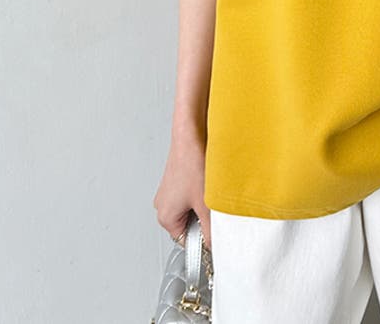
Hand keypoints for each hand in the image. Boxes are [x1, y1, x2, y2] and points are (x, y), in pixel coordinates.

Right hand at [154, 128, 212, 250]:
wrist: (190, 135)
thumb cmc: (192, 164)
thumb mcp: (206, 204)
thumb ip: (211, 229)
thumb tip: (215, 244)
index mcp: (166, 217)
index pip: (187, 241)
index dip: (203, 238)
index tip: (216, 233)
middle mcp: (163, 206)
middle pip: (189, 225)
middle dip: (204, 218)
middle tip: (214, 205)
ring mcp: (169, 193)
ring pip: (192, 208)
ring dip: (204, 203)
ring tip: (210, 189)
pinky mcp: (176, 181)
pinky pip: (190, 195)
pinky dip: (201, 191)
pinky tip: (207, 181)